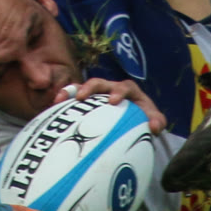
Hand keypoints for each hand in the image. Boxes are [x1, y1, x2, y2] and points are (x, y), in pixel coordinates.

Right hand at [52, 76, 167, 134]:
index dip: (119, 92)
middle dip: (91, 87)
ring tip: (60, 99)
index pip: (125, 87)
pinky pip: (73, 97)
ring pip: (83, 87)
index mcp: (129, 91)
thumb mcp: (153, 120)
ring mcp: (98, 94)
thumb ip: (157, 122)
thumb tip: (154, 127)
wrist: (132, 121)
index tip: (113, 101)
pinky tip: (54, 108)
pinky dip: (65, 99)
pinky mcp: (87, 101)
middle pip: (100, 83)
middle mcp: (112, 89)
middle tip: (82, 97)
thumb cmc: (143, 119)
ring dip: (73, 91)